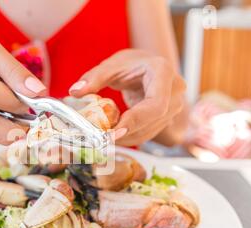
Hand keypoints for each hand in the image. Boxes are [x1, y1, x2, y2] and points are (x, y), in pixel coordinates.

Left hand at [69, 49, 185, 145]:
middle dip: (127, 133)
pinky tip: (114, 138)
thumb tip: (75, 91)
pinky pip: (149, 132)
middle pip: (154, 120)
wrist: (147, 66)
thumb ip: (94, 77)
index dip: (136, 120)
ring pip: (151, 130)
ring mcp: (174, 106)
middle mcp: (175, 90)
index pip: (155, 104)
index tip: (113, 132)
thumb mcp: (112, 65)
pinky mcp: (167, 118)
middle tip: (102, 141)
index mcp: (163, 72)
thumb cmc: (130, 63)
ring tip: (103, 140)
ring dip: (127, 139)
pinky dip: (131, 138)